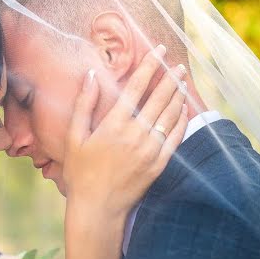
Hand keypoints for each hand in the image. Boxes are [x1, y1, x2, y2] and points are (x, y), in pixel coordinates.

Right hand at [62, 44, 188, 218]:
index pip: (137, 87)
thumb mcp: (75, 137)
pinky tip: (184, 110)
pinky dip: (182, 121)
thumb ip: (84, 104)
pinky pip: (176, 138)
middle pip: (159, 98)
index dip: (150, 65)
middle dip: (170, 78)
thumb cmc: (80, 172)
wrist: (97, 208)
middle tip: (178, 65)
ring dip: (177, 96)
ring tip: (182, 82)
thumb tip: (91, 75)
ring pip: (170, 116)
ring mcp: (150, 150)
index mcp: (114, 124)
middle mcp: (136, 134)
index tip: (159, 50)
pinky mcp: (159, 165)